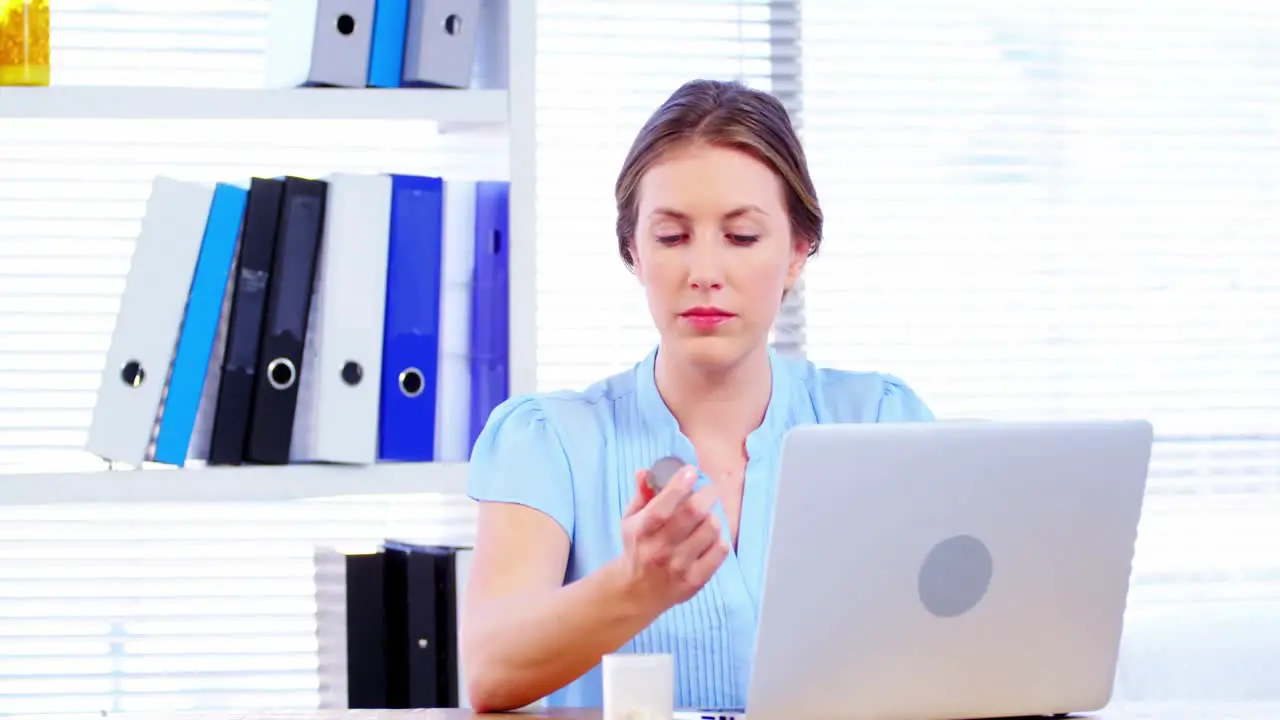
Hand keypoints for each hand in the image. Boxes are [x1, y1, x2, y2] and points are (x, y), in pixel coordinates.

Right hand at [619, 463, 729, 611]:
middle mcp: (660, 550)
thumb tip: (645, 471)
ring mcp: (679, 567)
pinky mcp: (695, 580)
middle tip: (708, 491)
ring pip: (711, 528)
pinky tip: (710, 537)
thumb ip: (641, 494)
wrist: (636, 592)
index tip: (691, 471)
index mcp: (642, 531)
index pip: (662, 506)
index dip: (679, 485)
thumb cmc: (637, 548)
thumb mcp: (631, 520)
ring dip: (713, 516)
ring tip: (707, 517)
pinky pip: (720, 550)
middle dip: (706, 494)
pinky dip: (720, 538)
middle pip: (693, 513)